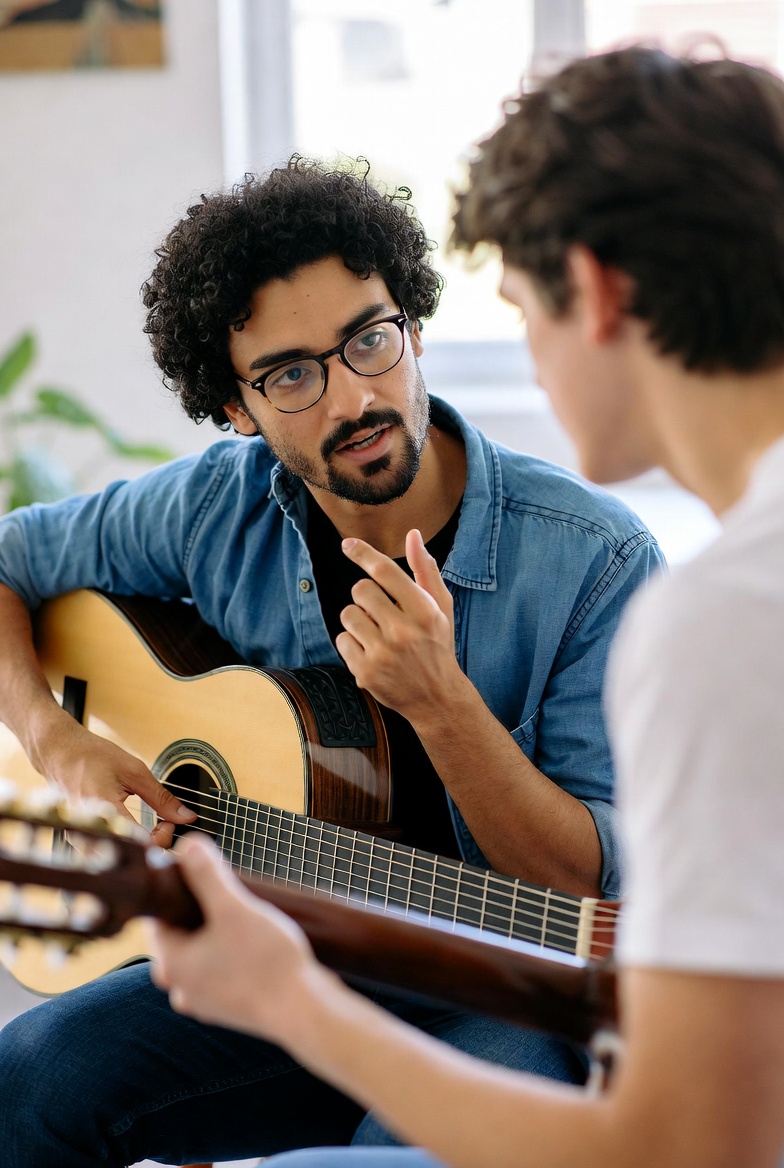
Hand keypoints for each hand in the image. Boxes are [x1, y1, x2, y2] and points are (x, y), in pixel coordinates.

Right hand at [34, 709, 195, 846]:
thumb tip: (187, 817)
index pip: (140, 844)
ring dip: (139, 847)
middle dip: (153, 846)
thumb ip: (162, 798)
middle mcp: (89, 829)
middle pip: (128, 857)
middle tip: (162, 825)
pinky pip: (106, 852)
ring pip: (117, 858)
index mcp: (104, 810)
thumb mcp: (135, 771)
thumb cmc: (92, 756)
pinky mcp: (79, 840)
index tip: (169, 822)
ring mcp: (81, 838)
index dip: (162, 838)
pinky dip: (125, 844)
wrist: (59, 752)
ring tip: (148, 827)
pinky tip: (133, 829)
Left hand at [150, 835, 331, 1040]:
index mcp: (171, 964)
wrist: (304, 1012)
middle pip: (181, 934)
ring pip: (201, 953)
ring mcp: (204, 1002)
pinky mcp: (228, 1008)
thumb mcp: (235, 908)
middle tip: (230, 894)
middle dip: (201, 911)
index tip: (202, 874)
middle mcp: (180, 987)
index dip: (178, 891)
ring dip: (218, 934)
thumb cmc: (267, 961)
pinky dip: (231, 955)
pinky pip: (220, 971)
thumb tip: (185, 845)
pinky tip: (256, 944)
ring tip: (247, 918)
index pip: (159, 917)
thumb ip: (207, 875)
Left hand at [335, 530, 466, 723]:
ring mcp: (383, 654)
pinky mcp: (365, 672)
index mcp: (424, 611)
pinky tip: (372, 652)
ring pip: (348, 614)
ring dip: (359, 619)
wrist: (437, 698)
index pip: (386, 572)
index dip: (364, 554)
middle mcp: (403, 632)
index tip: (348, 544)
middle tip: (382, 611)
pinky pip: (342, 640)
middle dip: (367, 596)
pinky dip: (352, 643)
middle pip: (361, 590)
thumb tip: (413, 535)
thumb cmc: (437, 645)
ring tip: (377, 633)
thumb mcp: (440, 607)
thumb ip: (425, 570)